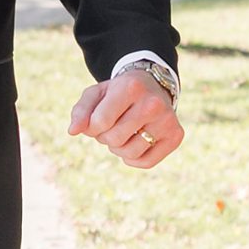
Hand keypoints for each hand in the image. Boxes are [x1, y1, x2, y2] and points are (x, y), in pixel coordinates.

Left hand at [69, 67, 183, 168]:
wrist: (152, 86)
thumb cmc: (118, 92)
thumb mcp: (96, 94)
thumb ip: (80, 111)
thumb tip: (72, 131)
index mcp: (131, 87)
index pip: (100, 122)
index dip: (91, 127)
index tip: (96, 120)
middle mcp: (153, 104)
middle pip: (113, 139)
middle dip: (105, 136)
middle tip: (111, 124)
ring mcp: (167, 120)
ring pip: (129, 153)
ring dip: (118, 148)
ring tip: (123, 132)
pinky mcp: (176, 135)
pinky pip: (146, 162)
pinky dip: (133, 159)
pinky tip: (134, 142)